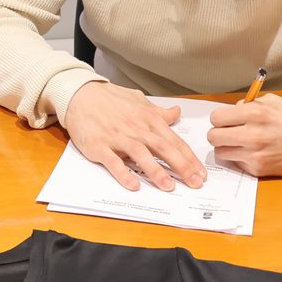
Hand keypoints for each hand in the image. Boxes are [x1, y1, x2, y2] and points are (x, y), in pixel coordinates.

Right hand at [60, 81, 205, 191]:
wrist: (80, 94)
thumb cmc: (110, 98)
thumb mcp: (139, 100)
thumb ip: (159, 111)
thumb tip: (177, 112)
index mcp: (148, 119)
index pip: (174, 141)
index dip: (189, 158)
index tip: (201, 173)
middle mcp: (136, 129)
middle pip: (164, 149)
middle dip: (181, 167)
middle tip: (195, 184)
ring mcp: (118, 137)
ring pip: (141, 155)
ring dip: (156, 171)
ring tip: (169, 187)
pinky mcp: (99, 145)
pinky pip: (113, 162)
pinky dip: (123, 173)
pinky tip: (133, 185)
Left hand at [207, 94, 281, 176]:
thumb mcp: (272, 102)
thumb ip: (249, 103)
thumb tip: (232, 110)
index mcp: (255, 113)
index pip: (216, 117)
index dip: (220, 119)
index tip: (225, 120)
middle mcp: (252, 134)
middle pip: (213, 137)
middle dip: (218, 133)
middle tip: (228, 133)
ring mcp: (254, 154)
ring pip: (221, 152)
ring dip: (227, 147)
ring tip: (240, 143)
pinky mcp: (258, 169)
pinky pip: (236, 163)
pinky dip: (240, 158)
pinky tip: (253, 153)